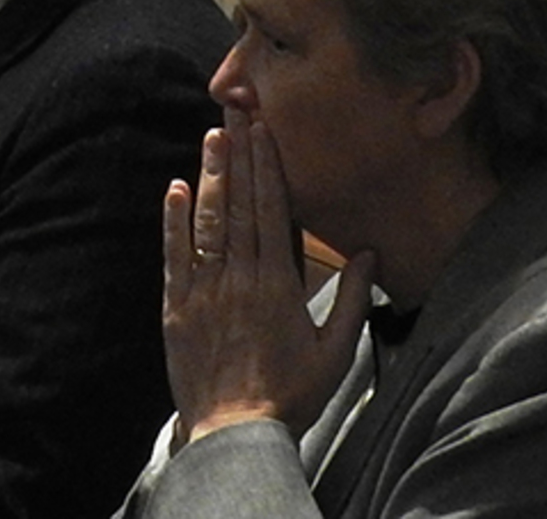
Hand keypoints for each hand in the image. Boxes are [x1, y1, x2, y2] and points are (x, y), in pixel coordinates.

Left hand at [162, 113, 373, 446]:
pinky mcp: (179, 309)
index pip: (272, 212)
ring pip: (208, 223)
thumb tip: (371, 255)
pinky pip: (176, 256)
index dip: (268, 167)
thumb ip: (352, 300)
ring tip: (212, 137)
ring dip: (211, 177)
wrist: (236, 433)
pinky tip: (176, 189)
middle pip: (240, 205)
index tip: (265, 131)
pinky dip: (175, 221)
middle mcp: (240, 279)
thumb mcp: (336, 352)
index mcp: (279, 285)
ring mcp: (206, 291)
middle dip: (240, 155)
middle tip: (237, 112)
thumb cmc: (291, 395)